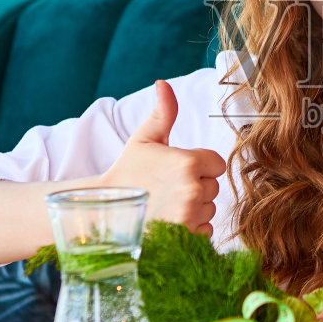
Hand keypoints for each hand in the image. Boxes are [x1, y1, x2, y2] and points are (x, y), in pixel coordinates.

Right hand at [101, 80, 224, 237]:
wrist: (106, 210)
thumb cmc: (129, 171)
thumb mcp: (144, 139)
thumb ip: (163, 112)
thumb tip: (163, 83)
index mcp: (188, 162)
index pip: (216, 163)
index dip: (199, 165)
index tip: (178, 169)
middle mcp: (193, 190)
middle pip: (214, 187)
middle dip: (196, 186)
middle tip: (168, 188)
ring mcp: (190, 217)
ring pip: (210, 208)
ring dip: (195, 208)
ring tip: (167, 204)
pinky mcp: (188, 238)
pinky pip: (206, 230)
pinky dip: (192, 228)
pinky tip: (170, 220)